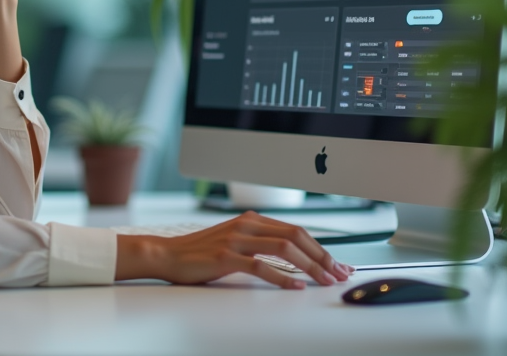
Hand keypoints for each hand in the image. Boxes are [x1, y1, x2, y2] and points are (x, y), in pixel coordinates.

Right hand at [115, 212, 353, 287]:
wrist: (168, 254)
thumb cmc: (201, 253)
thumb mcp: (234, 240)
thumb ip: (259, 242)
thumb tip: (293, 256)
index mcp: (251, 220)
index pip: (296, 231)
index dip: (320, 248)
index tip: (336, 264)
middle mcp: (247, 225)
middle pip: (296, 236)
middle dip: (322, 256)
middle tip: (339, 273)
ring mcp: (236, 240)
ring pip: (284, 249)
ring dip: (309, 266)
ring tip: (324, 280)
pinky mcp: (226, 257)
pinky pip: (261, 266)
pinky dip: (283, 276)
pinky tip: (296, 286)